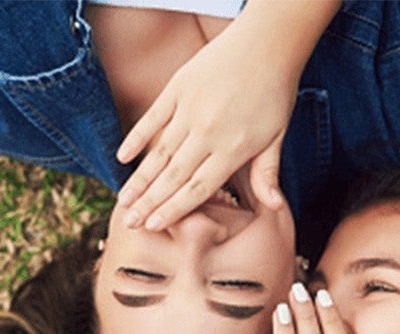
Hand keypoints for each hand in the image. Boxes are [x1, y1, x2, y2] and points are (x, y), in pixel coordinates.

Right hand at [115, 21, 293, 230]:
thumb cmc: (275, 94)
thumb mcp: (276, 138)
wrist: (267, 43)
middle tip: (128, 222)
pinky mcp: (178, 88)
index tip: (153, 226)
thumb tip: (274, 208)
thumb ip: (267, 175)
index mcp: (232, 151)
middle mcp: (207, 134)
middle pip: (173, 176)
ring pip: (159, 152)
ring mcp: (189, 110)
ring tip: (123, 200)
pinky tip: (123, 157)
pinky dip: (137, 137)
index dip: (173, 209)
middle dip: (149, 203)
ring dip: (139, 179)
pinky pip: (153, 118)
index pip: (197, 189)